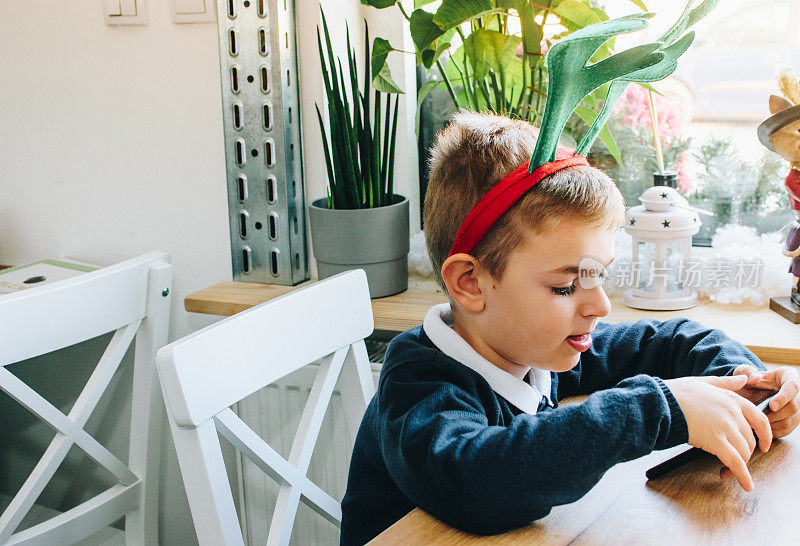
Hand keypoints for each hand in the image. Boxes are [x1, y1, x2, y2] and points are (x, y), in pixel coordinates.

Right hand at [664, 375, 771, 491]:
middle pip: (750, 439)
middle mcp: (733, 413)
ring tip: (729, 472)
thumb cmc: (677, 393)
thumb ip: (727, 383)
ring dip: (741, 466)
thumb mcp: (704, 382)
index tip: (764, 445)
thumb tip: (744, 379)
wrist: (661, 402)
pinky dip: (743, 476)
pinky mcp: (716, 441)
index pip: (760, 419)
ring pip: (744, 452)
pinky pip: (736, 462)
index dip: (765, 435)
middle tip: (735, 460)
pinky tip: (746, 484)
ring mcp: (726, 427)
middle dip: (745, 453)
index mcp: (732, 399)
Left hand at [730, 365, 799, 437]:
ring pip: (790, 420)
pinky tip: (760, 427)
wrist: (749, 391)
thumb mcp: (744, 371)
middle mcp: (796, 392)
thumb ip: (748, 372)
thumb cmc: (748, 379)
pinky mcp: (792, 420)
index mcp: (788, 375)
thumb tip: (755, 378)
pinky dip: (772, 431)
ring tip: (756, 420)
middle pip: (794, 407)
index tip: (772, 406)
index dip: (784, 397)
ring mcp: (796, 407)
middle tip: (759, 416)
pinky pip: (786, 430)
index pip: (793, 386)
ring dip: (773, 423)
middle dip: (776, 414)